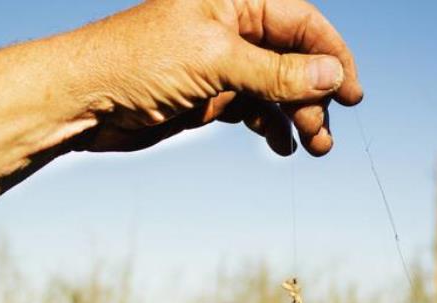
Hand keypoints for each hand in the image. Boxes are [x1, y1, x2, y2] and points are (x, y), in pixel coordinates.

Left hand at [71, 0, 362, 156]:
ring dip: (299, 118)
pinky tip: (280, 147)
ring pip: (279, 88)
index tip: (353, 94)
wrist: (83, 102)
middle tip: (324, 135)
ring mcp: (224, 63)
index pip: (301, 22)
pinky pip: (257, 109)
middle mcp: (233, 27)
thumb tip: (333, 75)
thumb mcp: (216, 61)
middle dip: (314, 97)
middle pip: (295, 59)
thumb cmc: (137, 62)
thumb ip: (277, 70)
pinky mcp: (214, 94)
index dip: (332, 56)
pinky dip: (272, 127)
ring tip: (313, 147)